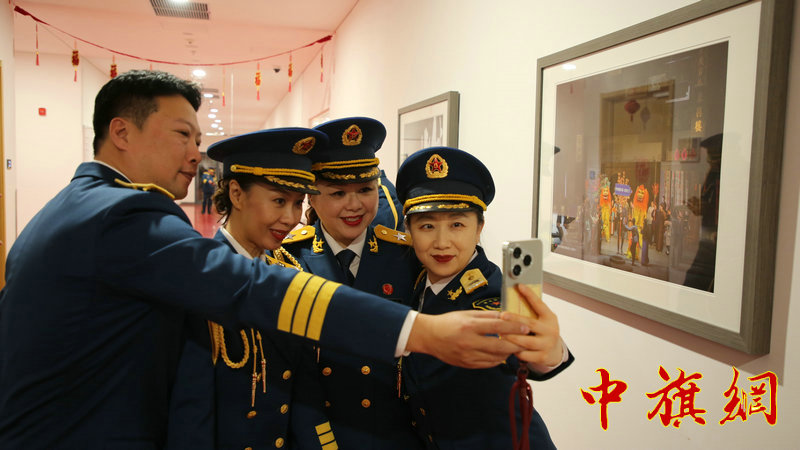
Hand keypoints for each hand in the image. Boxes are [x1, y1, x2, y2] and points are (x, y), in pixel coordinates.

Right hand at [406, 310, 528, 367]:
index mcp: (470, 326)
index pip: (498, 326)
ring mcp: (468, 355)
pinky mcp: (467, 364)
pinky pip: (488, 364)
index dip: (514, 327)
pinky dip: (497, 359)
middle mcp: (470, 342)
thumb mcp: (467, 314)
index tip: (525, 327)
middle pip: (500, 346)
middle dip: (516, 344)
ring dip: (508, 353)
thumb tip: (505, 316)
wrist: (429, 337)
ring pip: (496, 357)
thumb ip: (486, 316)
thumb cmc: (448, 322)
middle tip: (526, 341)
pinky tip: (501, 354)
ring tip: (515, 347)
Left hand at [500, 284, 562, 367]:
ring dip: (512, 337)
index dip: (530, 295)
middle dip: (515, 319)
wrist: (554, 353)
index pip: (540, 304)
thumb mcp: (542, 320)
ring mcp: (546, 344)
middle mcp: (550, 331)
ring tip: (500, 333)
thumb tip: (515, 297)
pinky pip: (524, 354)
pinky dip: (514, 350)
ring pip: (526, 341)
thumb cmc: (543, 332)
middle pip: (531, 324)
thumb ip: (532, 312)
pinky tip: (507, 346)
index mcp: (550, 318)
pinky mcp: (541, 357)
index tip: (520, 286)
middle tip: (502, 315)